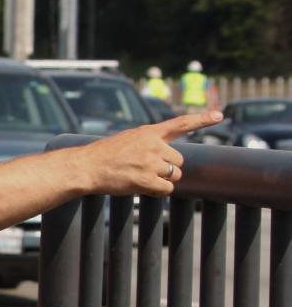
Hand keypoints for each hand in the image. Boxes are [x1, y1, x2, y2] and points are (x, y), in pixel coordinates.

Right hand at [79, 110, 222, 196]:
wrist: (87, 166)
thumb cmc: (104, 156)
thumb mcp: (128, 140)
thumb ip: (150, 144)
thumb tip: (169, 160)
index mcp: (149, 132)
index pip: (181, 123)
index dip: (202, 119)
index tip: (220, 115)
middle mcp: (154, 145)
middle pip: (178, 161)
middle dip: (168, 169)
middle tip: (147, 171)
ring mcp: (151, 162)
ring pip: (174, 176)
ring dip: (162, 181)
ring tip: (139, 178)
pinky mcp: (147, 180)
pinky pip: (166, 189)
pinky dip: (157, 192)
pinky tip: (141, 187)